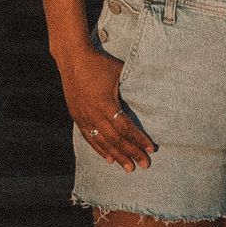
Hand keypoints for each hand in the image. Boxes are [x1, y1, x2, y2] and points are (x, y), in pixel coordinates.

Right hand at [57, 44, 155, 169]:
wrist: (73, 58)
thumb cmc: (100, 63)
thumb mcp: (120, 72)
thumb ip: (133, 88)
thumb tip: (153, 97)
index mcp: (106, 103)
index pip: (125, 128)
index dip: (139, 139)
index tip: (151, 148)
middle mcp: (94, 113)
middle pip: (115, 139)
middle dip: (131, 153)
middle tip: (145, 164)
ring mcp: (84, 117)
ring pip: (102, 142)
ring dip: (117, 156)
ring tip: (129, 168)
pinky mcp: (77, 117)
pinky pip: (89, 138)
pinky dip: (100, 150)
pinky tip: (109, 159)